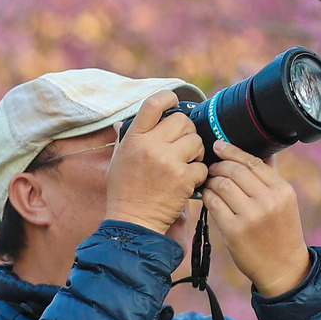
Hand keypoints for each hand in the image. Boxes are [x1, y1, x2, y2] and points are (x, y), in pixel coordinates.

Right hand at [105, 91, 207, 234]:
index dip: (168, 97)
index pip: (153, 104)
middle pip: (182, 121)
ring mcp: (168, 162)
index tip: (175, 101)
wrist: (132, 222)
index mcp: (134, 139)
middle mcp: (151, 146)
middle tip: (182, 145)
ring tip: (186, 162)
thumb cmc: (124, 191)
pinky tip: (189, 180)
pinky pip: (202, 165)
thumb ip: (125, 138)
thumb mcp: (117, 160)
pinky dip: (199, 173)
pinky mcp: (184, 179)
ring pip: (196, 141)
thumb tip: (123, 121)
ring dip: (196, 151)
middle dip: (186, 131)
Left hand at [202, 140, 311, 297]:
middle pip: (234, 170)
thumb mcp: (285, 202)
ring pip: (221, 185)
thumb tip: (264, 151)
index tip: (219, 145)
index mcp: (282, 190)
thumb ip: (273, 176)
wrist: (283, 267)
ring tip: (210, 183)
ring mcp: (251, 216)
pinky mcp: (234, 230)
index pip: (252, 161)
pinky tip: (209, 197)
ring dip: (211, 181)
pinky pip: (213, 204)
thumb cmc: (281, 231)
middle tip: (213, 168)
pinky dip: (207, 197)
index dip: (232, 151)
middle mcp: (268, 201)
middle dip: (219, 166)